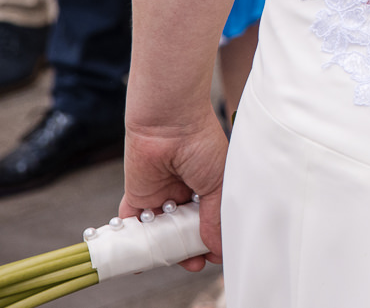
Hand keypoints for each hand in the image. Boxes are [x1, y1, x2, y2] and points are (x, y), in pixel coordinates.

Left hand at [120, 109, 228, 270]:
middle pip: (186, 230)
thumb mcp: (218, 184)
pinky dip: (136, 242)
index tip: (216, 255)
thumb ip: (215, 218)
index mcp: (210, 188)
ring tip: (174, 261)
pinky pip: (135, 225)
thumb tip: (218, 247)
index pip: (211, 221)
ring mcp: (163, 197)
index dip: (213, 239)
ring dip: (166, 249)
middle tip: (196, 263)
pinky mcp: (139, 197)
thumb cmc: (201, 143)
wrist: (169, 123)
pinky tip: (141, 257)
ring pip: (163, 232)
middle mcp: (187, 195)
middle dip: (190, 248)